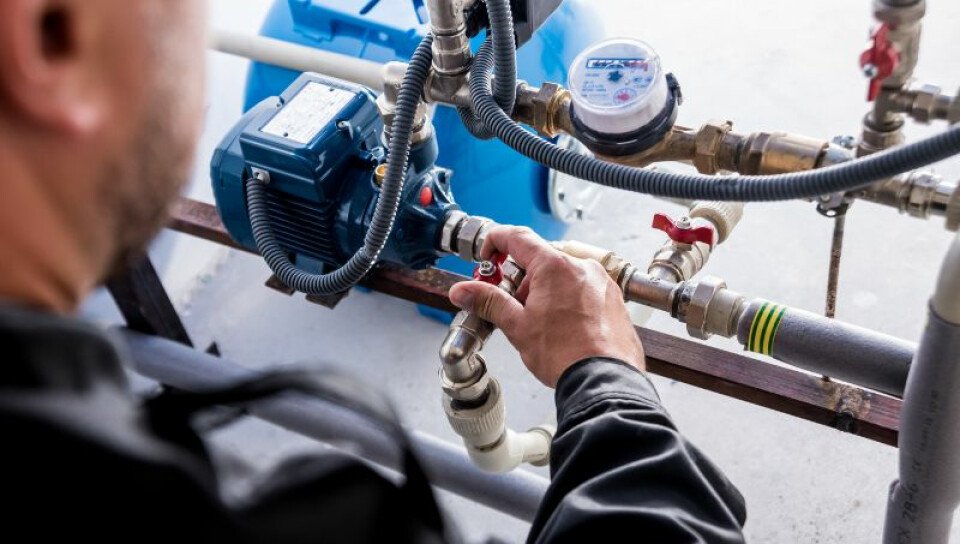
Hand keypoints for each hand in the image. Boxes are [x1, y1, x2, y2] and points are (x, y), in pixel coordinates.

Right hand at [448, 226, 644, 387]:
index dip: (495, 242)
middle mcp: (582, 267)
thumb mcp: (517, 325)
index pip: (517, 237)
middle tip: (511, 303)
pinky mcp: (614, 298)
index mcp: (555, 266)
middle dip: (521, 278)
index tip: (487, 257)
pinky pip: (584, 287)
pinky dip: (568, 298)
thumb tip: (464, 291)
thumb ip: (488, 302)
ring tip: (539, 322)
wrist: (603, 380)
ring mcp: (601, 282)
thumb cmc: (565, 354)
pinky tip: (562, 325)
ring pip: (564, 274)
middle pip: (541, 259)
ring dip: (545, 289)